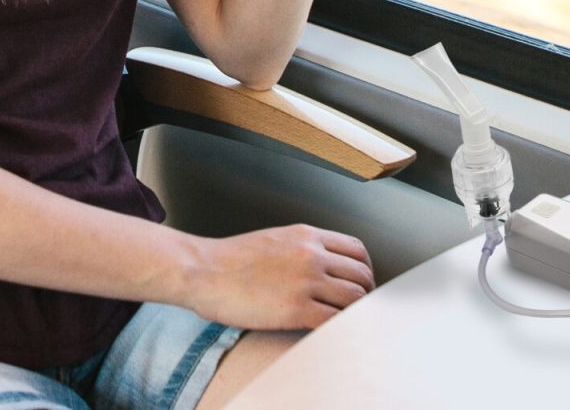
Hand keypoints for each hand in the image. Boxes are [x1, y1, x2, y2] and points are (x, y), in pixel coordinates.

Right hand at [180, 225, 375, 330]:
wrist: (202, 270)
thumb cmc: (229, 260)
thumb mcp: (273, 240)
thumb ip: (301, 248)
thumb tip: (321, 266)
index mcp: (306, 235)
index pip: (356, 249)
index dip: (364, 269)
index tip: (361, 283)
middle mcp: (311, 254)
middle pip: (361, 274)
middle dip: (366, 293)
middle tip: (358, 308)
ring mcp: (306, 281)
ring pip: (355, 298)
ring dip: (357, 313)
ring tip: (348, 323)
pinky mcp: (297, 309)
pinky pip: (336, 321)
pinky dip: (341, 328)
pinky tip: (333, 333)